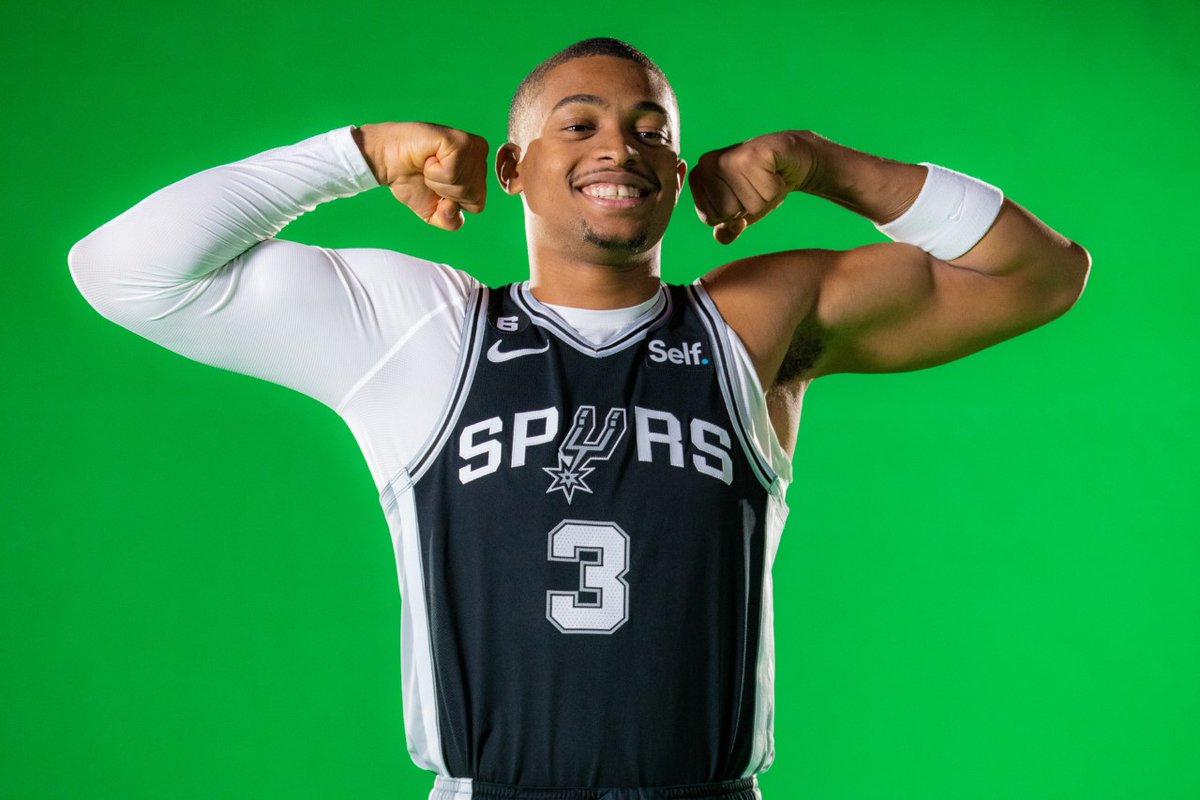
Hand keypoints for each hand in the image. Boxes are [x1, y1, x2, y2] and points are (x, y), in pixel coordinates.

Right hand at [354, 122, 488, 230]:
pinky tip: (428, 158)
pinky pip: (452, 174)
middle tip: (430, 174)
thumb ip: (451, 221)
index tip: (436, 184)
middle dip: (445, 193)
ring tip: (428, 165)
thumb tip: (453, 208)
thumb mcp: (434, 212)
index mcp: (478, 171)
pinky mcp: (459, 140)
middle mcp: (480, 155)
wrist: (387, 161)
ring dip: (437, 181)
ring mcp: (472, 146)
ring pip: (464, 186)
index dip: (452, 204)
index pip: (477, 206)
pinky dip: (434, 172)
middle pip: (473, 197)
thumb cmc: (411, 180)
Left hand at [688, 131, 815, 243]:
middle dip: (748, 206)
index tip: (740, 193)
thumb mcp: (741, 212)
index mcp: (698, 177)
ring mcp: (729, 156)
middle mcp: (708, 163)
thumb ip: (726, 230)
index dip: (731, 214)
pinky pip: (768, 191)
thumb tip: (724, 234)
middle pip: (727, 212)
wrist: (788, 157)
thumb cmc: (761, 184)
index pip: (709, 218)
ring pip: (750, 204)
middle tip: (755, 185)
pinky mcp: (754, 153)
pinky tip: (775, 172)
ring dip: (765, 198)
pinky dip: (777, 187)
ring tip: (766, 178)